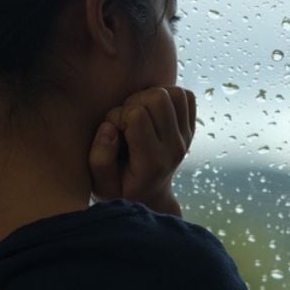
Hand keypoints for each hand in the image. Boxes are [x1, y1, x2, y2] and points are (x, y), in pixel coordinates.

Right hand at [88, 86, 195, 216]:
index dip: (117, 115)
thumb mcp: (102, 186)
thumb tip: (109, 127)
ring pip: (174, 93)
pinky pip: (185, 96)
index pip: (137, 115)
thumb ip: (100, 160)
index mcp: (152, 163)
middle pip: (158, 98)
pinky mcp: (190, 128)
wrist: (149, 196)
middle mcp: (174, 148)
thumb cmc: (120, 189)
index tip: (111, 130)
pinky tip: (152, 111)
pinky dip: (168, 96)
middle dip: (134, 102)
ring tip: (138, 114)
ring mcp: (185, 137)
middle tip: (124, 120)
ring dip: (150, 96)